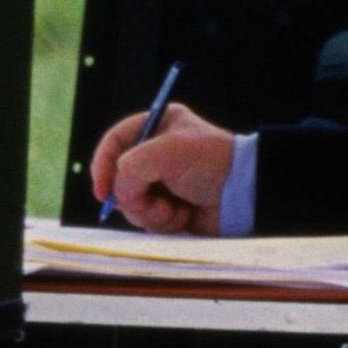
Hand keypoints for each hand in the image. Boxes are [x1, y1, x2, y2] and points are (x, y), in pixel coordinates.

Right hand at [89, 101, 236, 233]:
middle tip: (147, 202)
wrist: (246, 195)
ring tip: (172, 210)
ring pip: (132, 203)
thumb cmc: (211, 163)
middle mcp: (157, 153)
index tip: (102, 191)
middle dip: (132, 196)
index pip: (115, 141)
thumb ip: (130, 167)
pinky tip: (182, 216)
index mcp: (158, 126)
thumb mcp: (165, 153)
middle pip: (120, 178)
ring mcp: (163, 182)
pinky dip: (162, 221)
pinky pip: (148, 219)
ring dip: (149, 212)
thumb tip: (119, 194)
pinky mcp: (170, 206)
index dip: (102, 165)